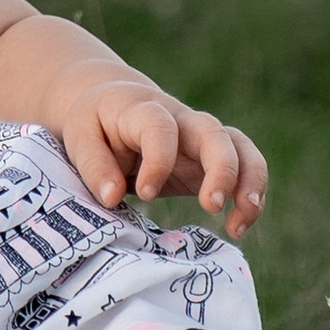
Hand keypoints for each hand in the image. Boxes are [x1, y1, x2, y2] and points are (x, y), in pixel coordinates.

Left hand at [53, 67, 269, 239]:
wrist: (112, 104)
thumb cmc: (95, 123)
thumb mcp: (79, 136)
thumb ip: (93, 165)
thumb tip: (111, 198)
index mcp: (143, 109)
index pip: (160, 128)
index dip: (158, 160)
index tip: (145, 193)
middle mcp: (180, 119)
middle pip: (213, 132)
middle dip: (221, 168)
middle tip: (212, 205)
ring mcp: (200, 137)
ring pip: (240, 147)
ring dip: (249, 181)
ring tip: (240, 223)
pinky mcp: (211, 159)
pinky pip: (244, 168)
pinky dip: (249, 195)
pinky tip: (239, 226)